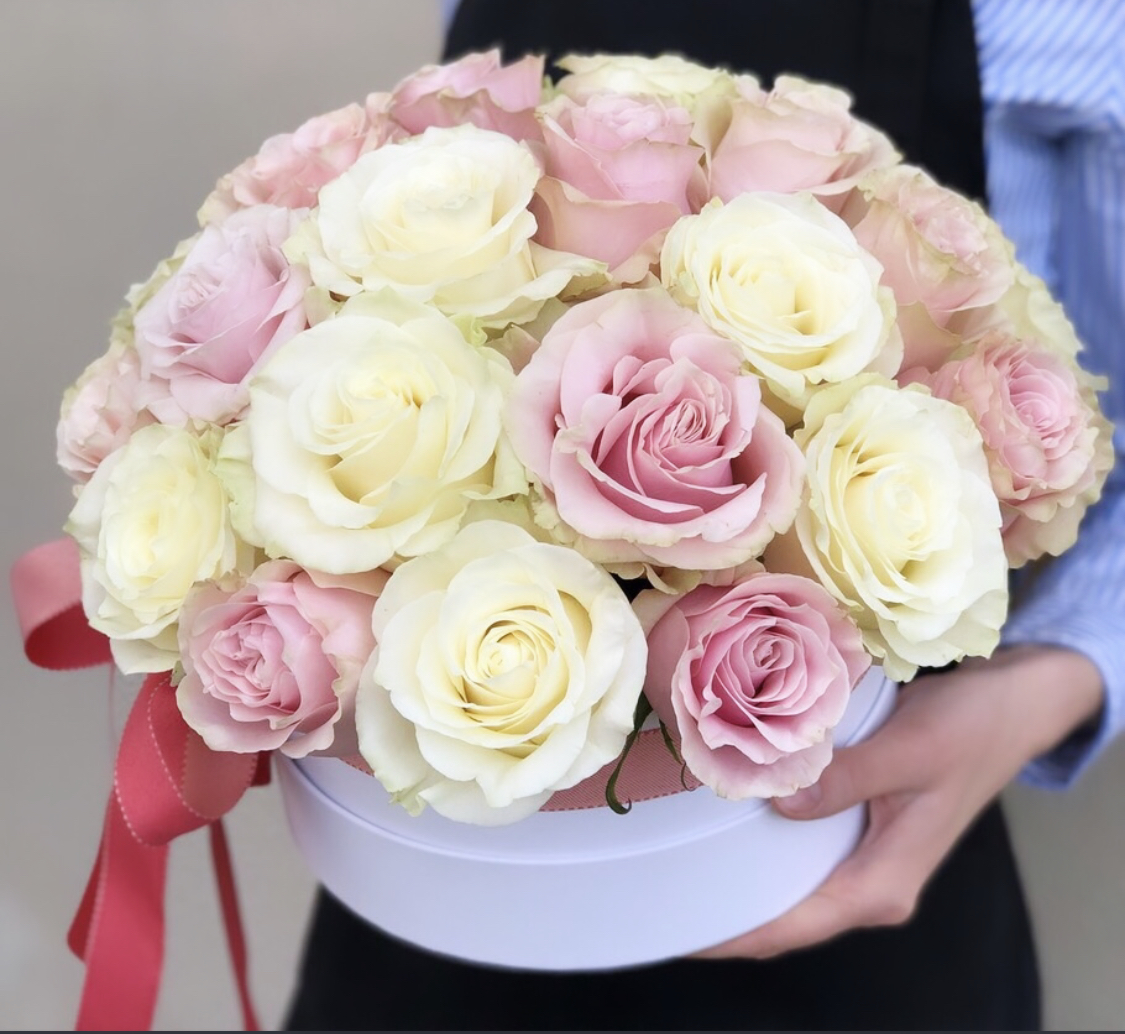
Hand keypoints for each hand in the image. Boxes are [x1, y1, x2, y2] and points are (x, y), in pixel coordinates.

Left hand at [693, 644, 1102, 959]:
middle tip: (663, 892)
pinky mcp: (864, 824)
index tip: (681, 932)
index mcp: (885, 882)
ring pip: (793, 881)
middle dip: (728, 912)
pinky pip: (804, 847)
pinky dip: (767, 841)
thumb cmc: (970, 729)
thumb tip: (780, 802)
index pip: (795, 926)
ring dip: (743, 875)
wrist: (1013, 704)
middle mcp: (873, 879)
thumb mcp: (909, 749)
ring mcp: (869, 854)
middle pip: (787, 914)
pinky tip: (732, 818)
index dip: (735, 935)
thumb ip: (846, 780)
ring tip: (681, 859)